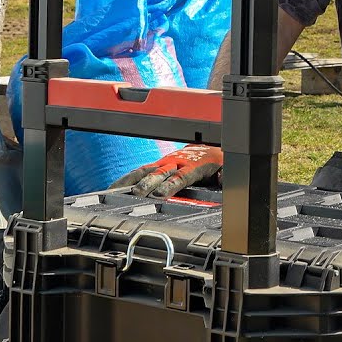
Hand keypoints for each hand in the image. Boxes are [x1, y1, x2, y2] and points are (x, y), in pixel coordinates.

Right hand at [109, 145, 223, 197]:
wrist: (208, 145)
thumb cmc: (216, 159)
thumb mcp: (226, 167)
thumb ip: (225, 175)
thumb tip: (222, 177)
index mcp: (193, 164)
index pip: (180, 176)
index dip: (170, 185)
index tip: (160, 195)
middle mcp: (175, 162)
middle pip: (159, 174)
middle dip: (147, 185)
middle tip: (136, 196)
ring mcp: (164, 163)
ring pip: (145, 171)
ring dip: (132, 181)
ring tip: (116, 192)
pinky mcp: (156, 166)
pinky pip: (139, 172)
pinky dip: (127, 179)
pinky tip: (114, 188)